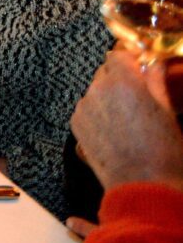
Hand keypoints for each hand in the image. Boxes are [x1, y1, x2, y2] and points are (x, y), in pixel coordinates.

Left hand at [70, 49, 182, 191]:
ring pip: (95, 92)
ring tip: (128, 121)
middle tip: (138, 98)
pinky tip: (115, 132)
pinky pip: (87, 110)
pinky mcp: (75, 124)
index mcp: (123, 82)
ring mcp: (83, 107)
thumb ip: (156, 82)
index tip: (139, 68)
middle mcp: (98, 90)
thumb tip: (153, 64)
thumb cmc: (162, 152)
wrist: (144, 186)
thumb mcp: (167, 112)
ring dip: (108, 98)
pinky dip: (97, 114)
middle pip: (105, 73)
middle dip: (119, 80)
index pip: (118, 55)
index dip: (129, 61)